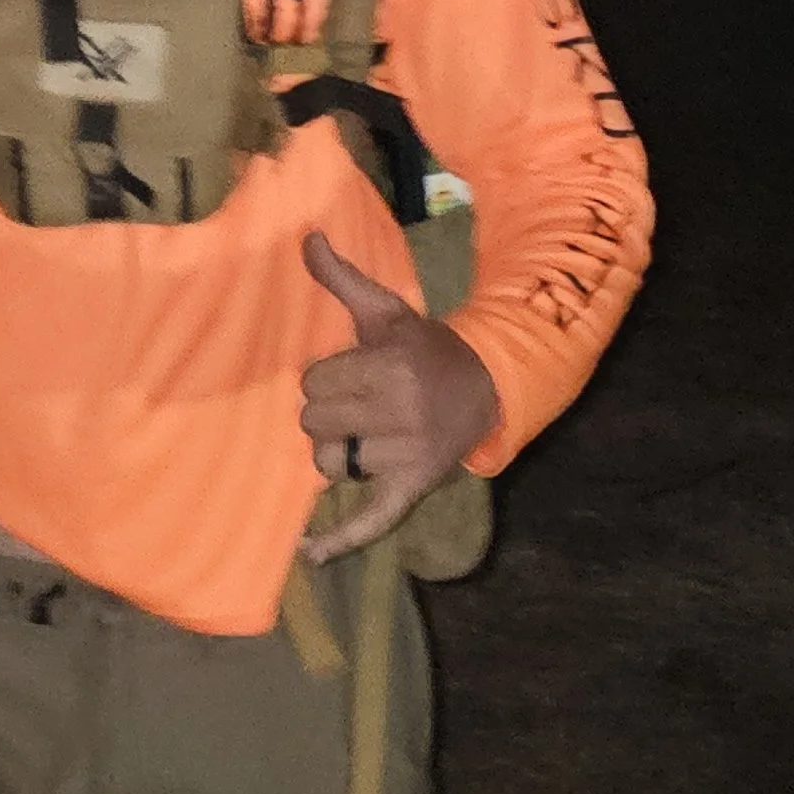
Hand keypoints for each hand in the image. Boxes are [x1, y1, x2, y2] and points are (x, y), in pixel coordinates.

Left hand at [299, 227, 497, 561]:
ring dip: (335, 452)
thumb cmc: (425, 348)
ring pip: (327, 464)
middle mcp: (398, 412)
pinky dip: (340, 540)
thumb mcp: (387, 312)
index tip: (350, 375)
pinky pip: (370, 519)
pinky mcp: (411, 488)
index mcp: (390, 367)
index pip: (314, 384)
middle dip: (327, 413)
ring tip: (362, 436)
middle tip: (357, 404)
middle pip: (313, 423)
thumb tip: (306, 239)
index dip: (324, 379)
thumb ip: (343, 279)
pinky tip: (309, 554)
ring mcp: (405, 455)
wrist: (486, 387)